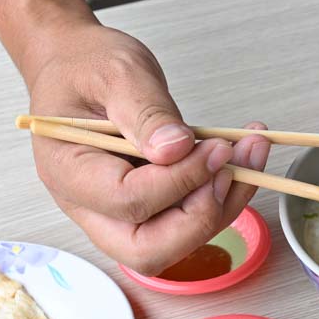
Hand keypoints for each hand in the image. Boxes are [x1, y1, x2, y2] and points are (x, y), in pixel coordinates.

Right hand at [22, 23, 268, 273]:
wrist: (79, 67)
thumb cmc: (85, 67)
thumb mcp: (115, 72)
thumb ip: (145, 111)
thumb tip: (176, 149)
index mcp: (68, 172)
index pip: (128, 201)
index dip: (179, 181)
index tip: (215, 149)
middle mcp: (90, 206)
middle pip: (147, 250)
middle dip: (201, 218)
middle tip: (233, 169)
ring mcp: (118, 215)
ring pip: (175, 243)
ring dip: (222, 205)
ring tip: (250, 153)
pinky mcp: (149, 209)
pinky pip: (187, 221)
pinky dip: (221, 195)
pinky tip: (242, 159)